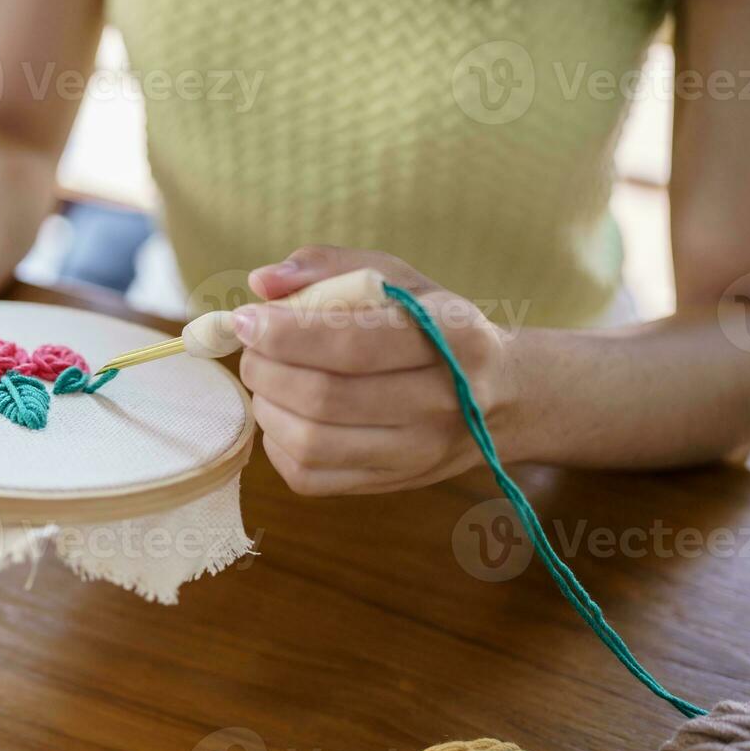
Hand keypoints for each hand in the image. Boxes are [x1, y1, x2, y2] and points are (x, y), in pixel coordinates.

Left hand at [233, 246, 517, 495]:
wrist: (503, 396)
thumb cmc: (434, 325)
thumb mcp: (398, 278)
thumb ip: (328, 267)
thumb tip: (261, 283)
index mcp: (453, 335)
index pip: (353, 343)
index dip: (286, 333)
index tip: (246, 319)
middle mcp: (444, 400)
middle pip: (325, 397)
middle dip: (266, 369)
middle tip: (250, 349)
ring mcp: (420, 452)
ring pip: (312, 442)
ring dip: (267, 406)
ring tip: (266, 379)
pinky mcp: (393, 484)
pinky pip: (310, 475)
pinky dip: (276, 443)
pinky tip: (284, 414)